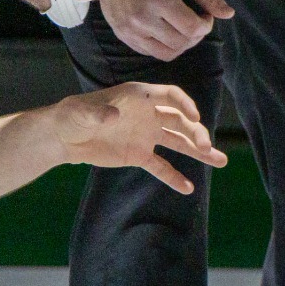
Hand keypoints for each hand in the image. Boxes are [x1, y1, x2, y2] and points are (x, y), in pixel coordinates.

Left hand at [45, 81, 227, 192]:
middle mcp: (149, 114)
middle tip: (206, 148)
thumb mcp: (81, 112)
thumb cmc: (72, 115)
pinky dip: (174, 177)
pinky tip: (188, 189)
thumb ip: (98, 113)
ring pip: (178, 142)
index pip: (170, 96)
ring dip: (198, 151)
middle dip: (195, 133)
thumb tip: (112, 117)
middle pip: (180, 121)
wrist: (64, 137)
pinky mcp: (139, 155)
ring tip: (221, 161)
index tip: (195, 118)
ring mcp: (146, 135)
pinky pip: (161, 166)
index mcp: (139, 97)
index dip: (185, 105)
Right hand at [99, 0, 234, 60]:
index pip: (193, 29)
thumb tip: (228, 14)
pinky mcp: (124, 37)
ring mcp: (132, 31)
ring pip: (168, 53)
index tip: (204, 14)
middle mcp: (144, 20)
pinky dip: (165, 47)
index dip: (206, 25)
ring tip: (182, 28)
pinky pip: (152, 53)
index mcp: (160, 0)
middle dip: (196, 35)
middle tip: (195, 20)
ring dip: (182, 44)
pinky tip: (167, 31)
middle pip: (182, 43)